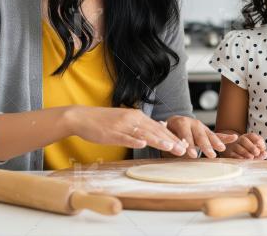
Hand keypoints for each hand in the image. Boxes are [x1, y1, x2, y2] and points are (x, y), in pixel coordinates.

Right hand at [63, 105, 187, 155]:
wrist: (82, 117)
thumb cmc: (104, 121)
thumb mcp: (126, 120)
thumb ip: (142, 124)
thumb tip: (159, 125)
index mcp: (137, 116)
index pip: (159, 127)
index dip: (172, 136)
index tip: (184, 145)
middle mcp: (132, 119)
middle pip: (155, 131)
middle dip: (171, 141)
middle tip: (184, 150)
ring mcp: (122, 126)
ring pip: (143, 134)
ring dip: (158, 141)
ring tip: (170, 147)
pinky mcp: (111, 133)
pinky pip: (125, 138)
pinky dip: (134, 141)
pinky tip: (142, 144)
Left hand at [165, 116, 237, 157]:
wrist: (173, 123)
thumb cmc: (168, 133)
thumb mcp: (166, 136)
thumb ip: (172, 141)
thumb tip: (177, 145)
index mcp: (181, 122)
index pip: (186, 134)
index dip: (189, 144)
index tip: (192, 155)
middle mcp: (193, 123)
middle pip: (200, 136)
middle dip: (205, 146)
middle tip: (210, 155)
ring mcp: (202, 127)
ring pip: (209, 135)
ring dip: (216, 143)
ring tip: (221, 149)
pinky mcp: (207, 132)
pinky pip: (217, 135)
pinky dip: (225, 137)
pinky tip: (234, 137)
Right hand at [220, 133, 266, 159]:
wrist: (234, 152)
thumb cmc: (248, 151)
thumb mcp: (255, 149)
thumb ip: (261, 152)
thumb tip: (265, 154)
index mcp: (248, 137)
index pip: (252, 136)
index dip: (258, 141)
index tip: (263, 148)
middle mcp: (240, 140)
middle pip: (244, 140)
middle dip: (251, 147)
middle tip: (257, 153)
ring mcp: (234, 146)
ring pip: (238, 147)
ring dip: (245, 153)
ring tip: (251, 157)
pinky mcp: (230, 153)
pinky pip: (233, 154)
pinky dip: (239, 157)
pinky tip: (244, 160)